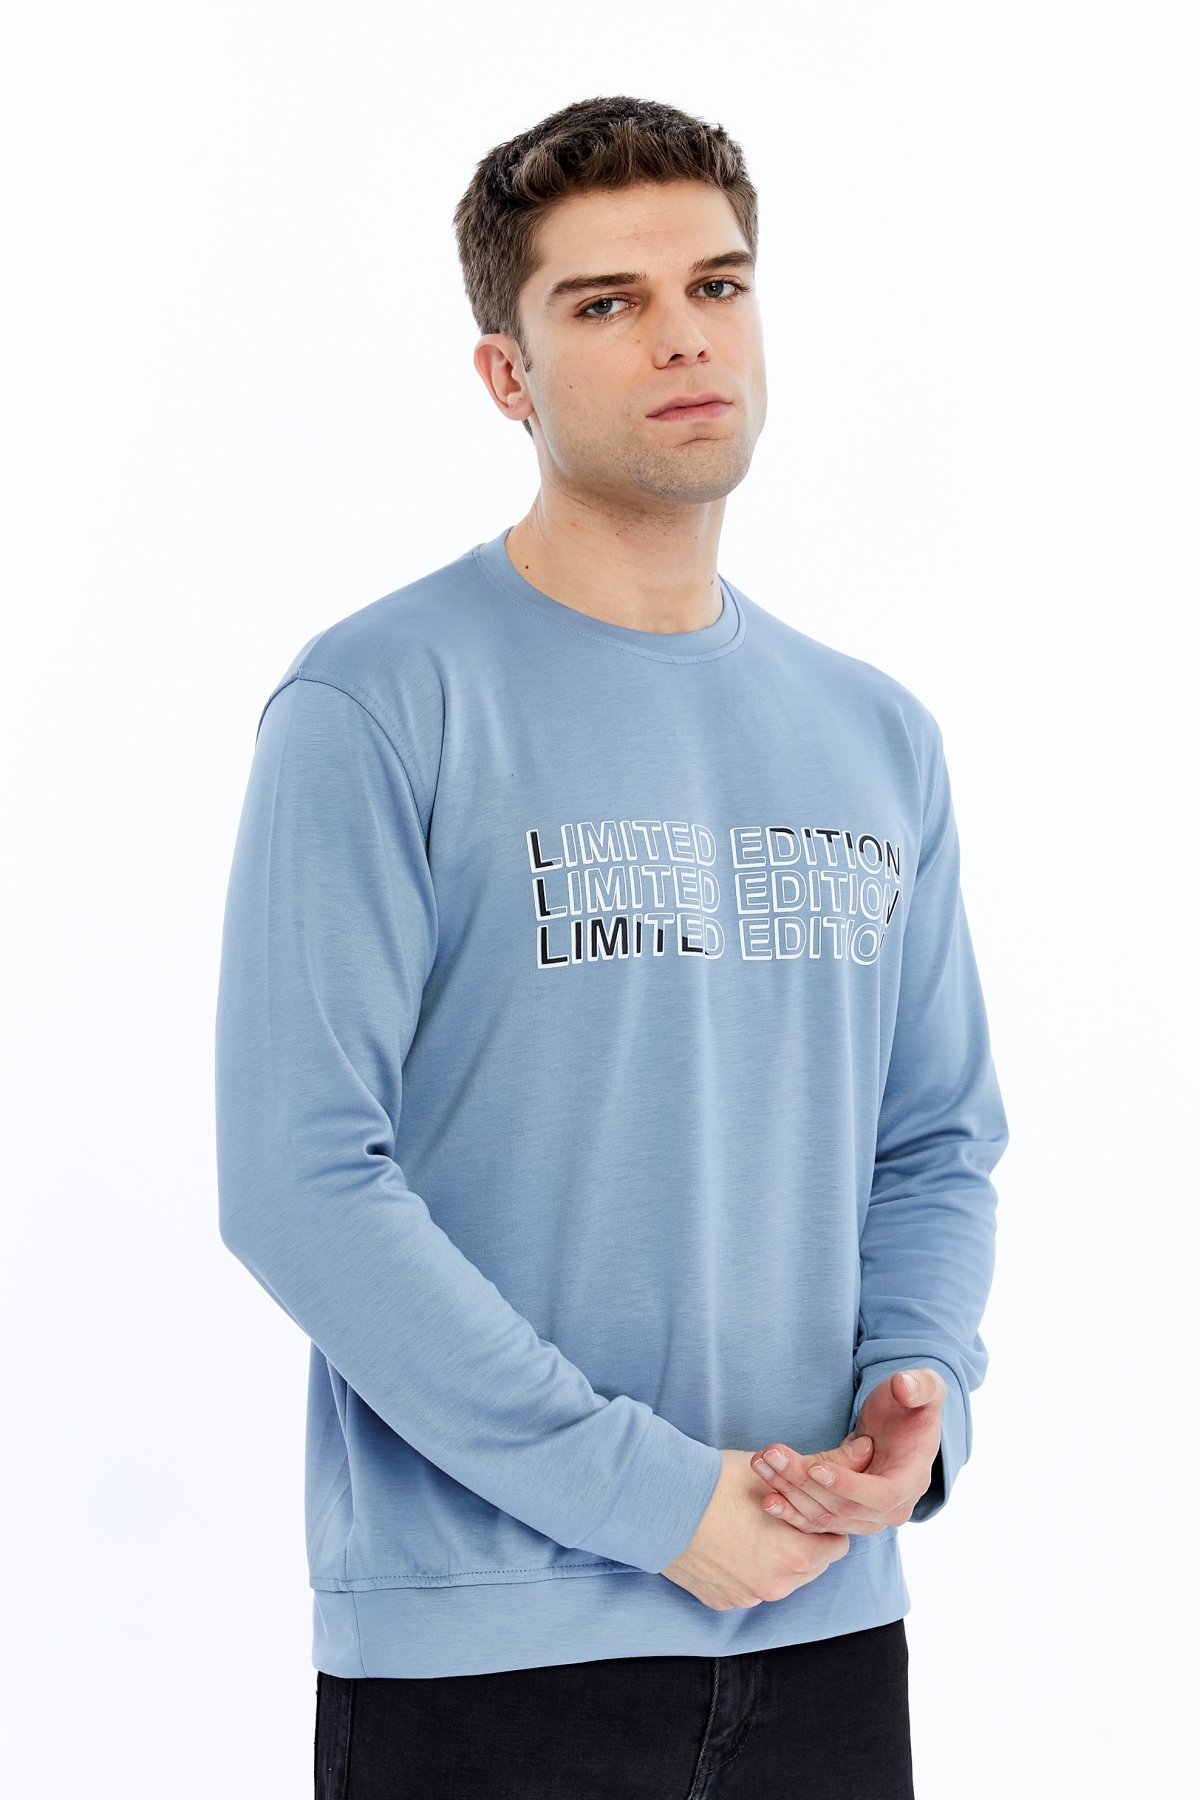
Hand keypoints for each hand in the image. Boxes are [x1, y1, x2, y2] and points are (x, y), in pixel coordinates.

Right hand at [662, 1450, 849, 1610]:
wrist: (655, 1503)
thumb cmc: (716, 1482)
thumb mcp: (774, 1469)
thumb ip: (826, 1465)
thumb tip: (866, 1452)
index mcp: (798, 1556)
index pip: (835, 1544)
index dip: (822, 1521)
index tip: (805, 1503)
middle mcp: (777, 1586)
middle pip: (809, 1565)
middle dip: (801, 1541)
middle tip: (779, 1510)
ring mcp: (747, 1597)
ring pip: (780, 1578)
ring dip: (775, 1556)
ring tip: (751, 1523)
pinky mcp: (721, 1602)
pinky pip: (747, 1587)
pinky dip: (746, 1568)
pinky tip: (729, 1540)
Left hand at [750, 1368, 945, 1535]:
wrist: (899, 1428)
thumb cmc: (911, 1405)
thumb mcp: (926, 1388)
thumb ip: (921, 1386)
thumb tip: (905, 1388)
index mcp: (912, 1481)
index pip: (881, 1496)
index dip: (847, 1486)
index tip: (815, 1468)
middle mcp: (892, 1510)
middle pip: (842, 1508)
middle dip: (802, 1481)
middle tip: (770, 1453)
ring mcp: (866, 1518)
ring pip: (823, 1515)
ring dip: (789, 1492)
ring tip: (760, 1462)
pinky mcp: (845, 1517)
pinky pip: (816, 1522)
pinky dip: (791, 1512)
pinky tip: (767, 1498)